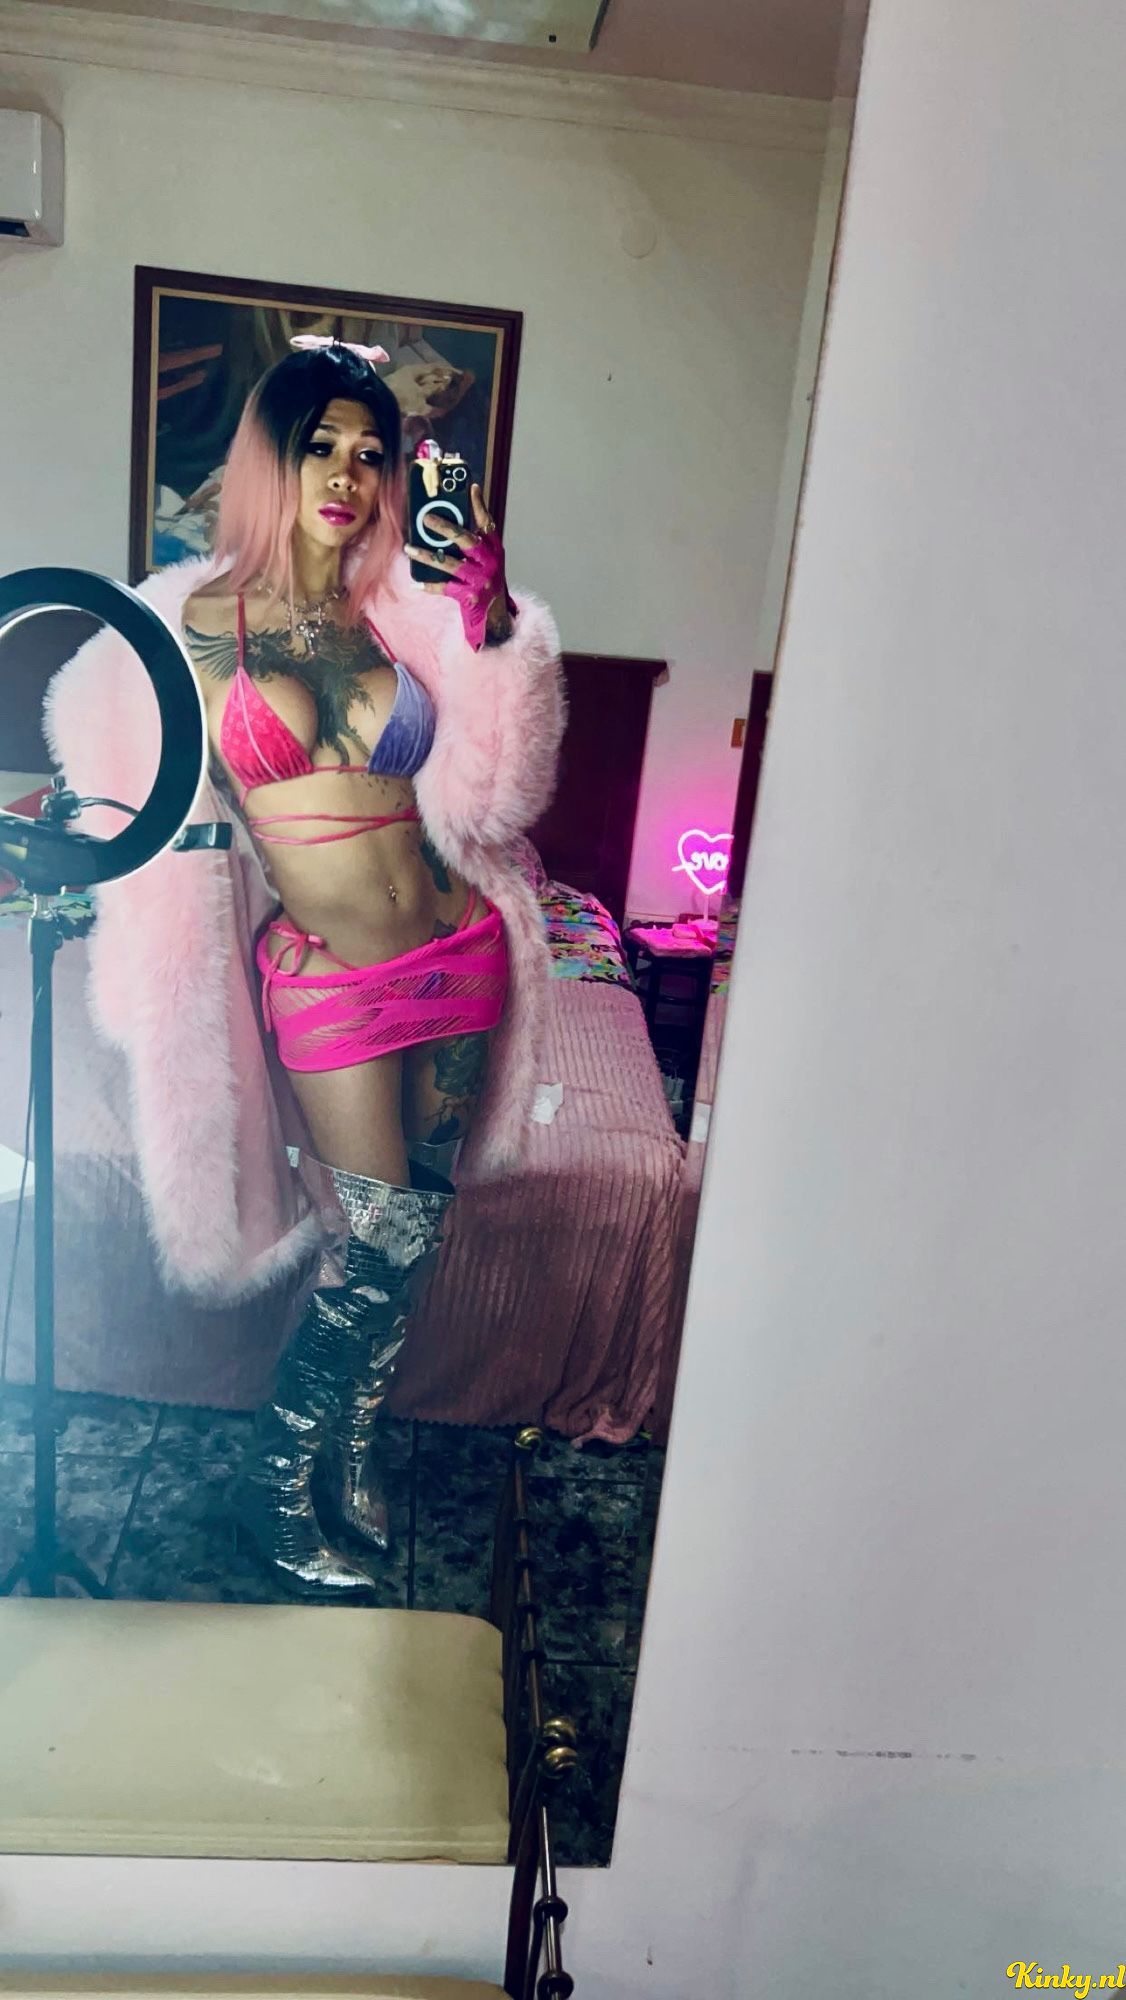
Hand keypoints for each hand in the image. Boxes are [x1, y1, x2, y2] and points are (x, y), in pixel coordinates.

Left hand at [406, 485, 517, 650]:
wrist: (496, 618)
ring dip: (427, 555)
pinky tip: (416, 582)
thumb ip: (473, 543)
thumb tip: (445, 522)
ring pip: (450, 564)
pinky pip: (445, 588)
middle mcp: (490, 562)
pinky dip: (430, 585)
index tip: (470, 487)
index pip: (487, 523)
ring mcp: (480, 580)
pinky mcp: (471, 597)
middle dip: (445, 527)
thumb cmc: (486, 583)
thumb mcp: (486, 560)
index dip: (479, 505)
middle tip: (426, 518)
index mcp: (495, 549)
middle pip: (466, 540)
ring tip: (409, 548)